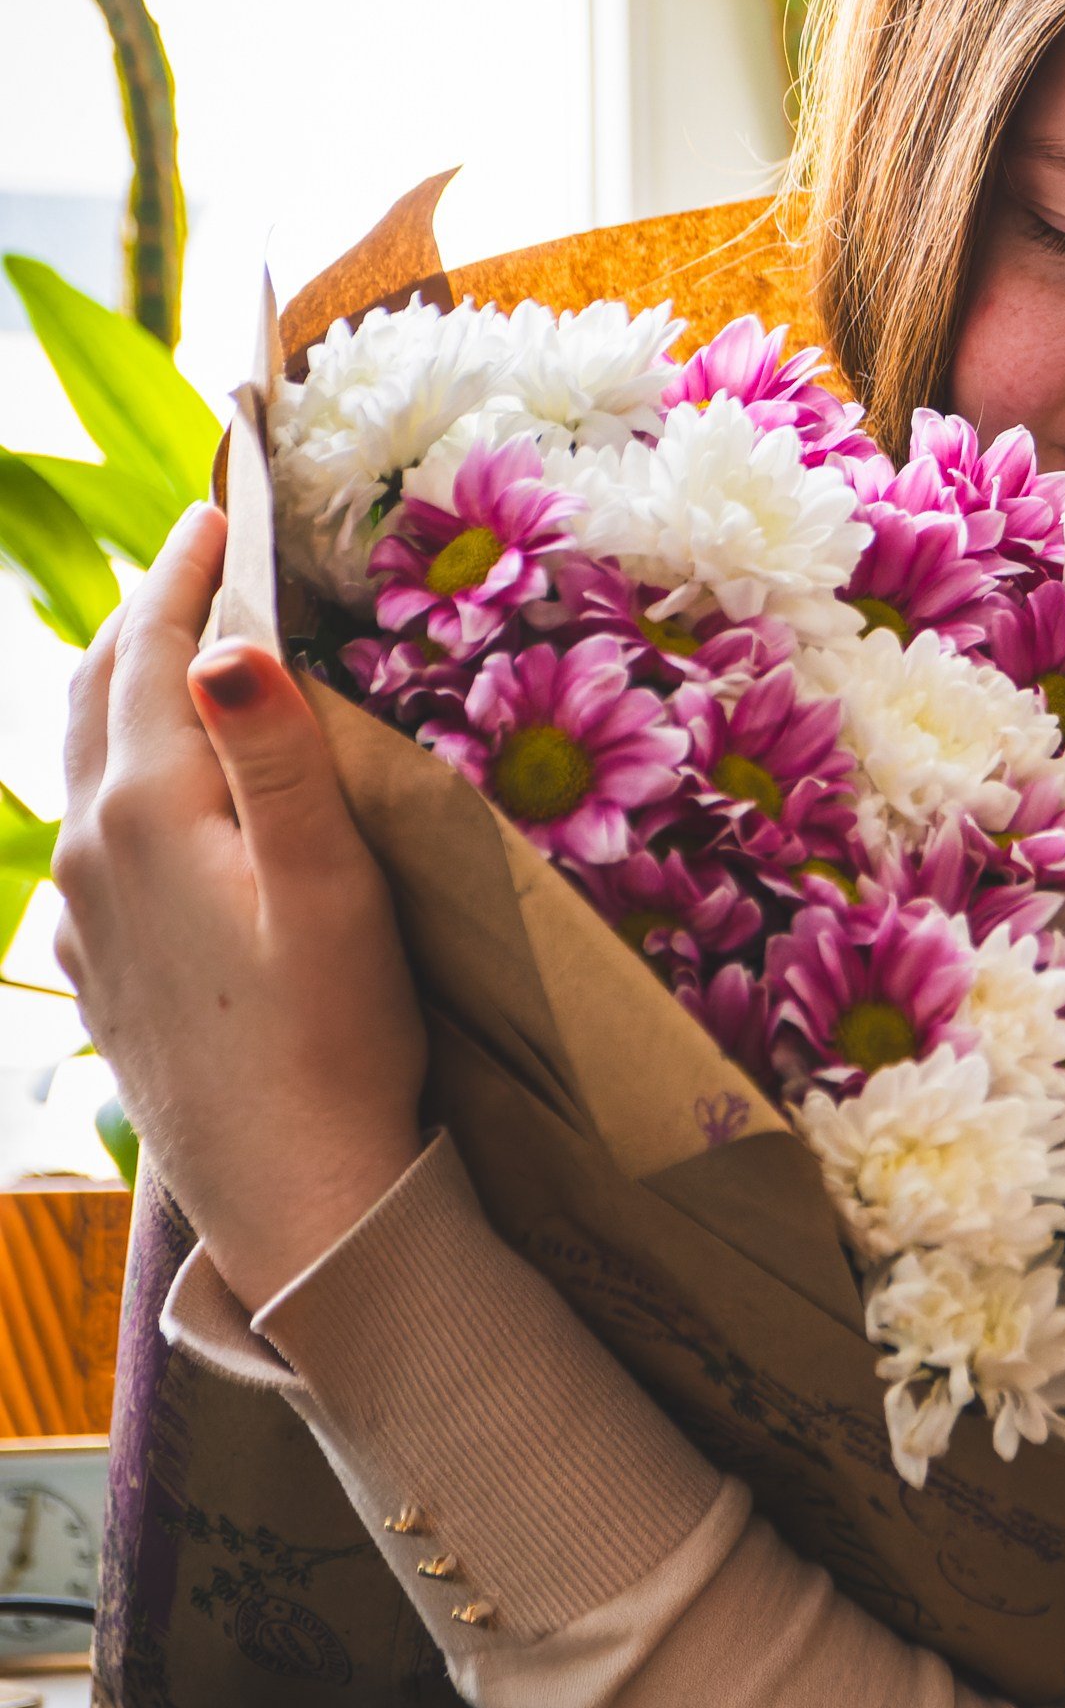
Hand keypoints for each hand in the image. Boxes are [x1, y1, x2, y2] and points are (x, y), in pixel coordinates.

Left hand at [52, 502, 427, 1313]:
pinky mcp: (101, 970)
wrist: (296, 1200)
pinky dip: (116, 775)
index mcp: (149, 814)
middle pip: (101, 695)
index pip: (159, 655)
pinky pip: (88, 838)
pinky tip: (151, 795)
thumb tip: (227, 647)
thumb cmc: (337, 1044)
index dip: (191, 573)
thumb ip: (277, 759)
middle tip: (197, 555)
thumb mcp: (331, 889)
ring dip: (124, 690)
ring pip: (84, 764)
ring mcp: (87, 917)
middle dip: (148, 614)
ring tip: (172, 652)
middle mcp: (93, 853)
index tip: (218, 507)